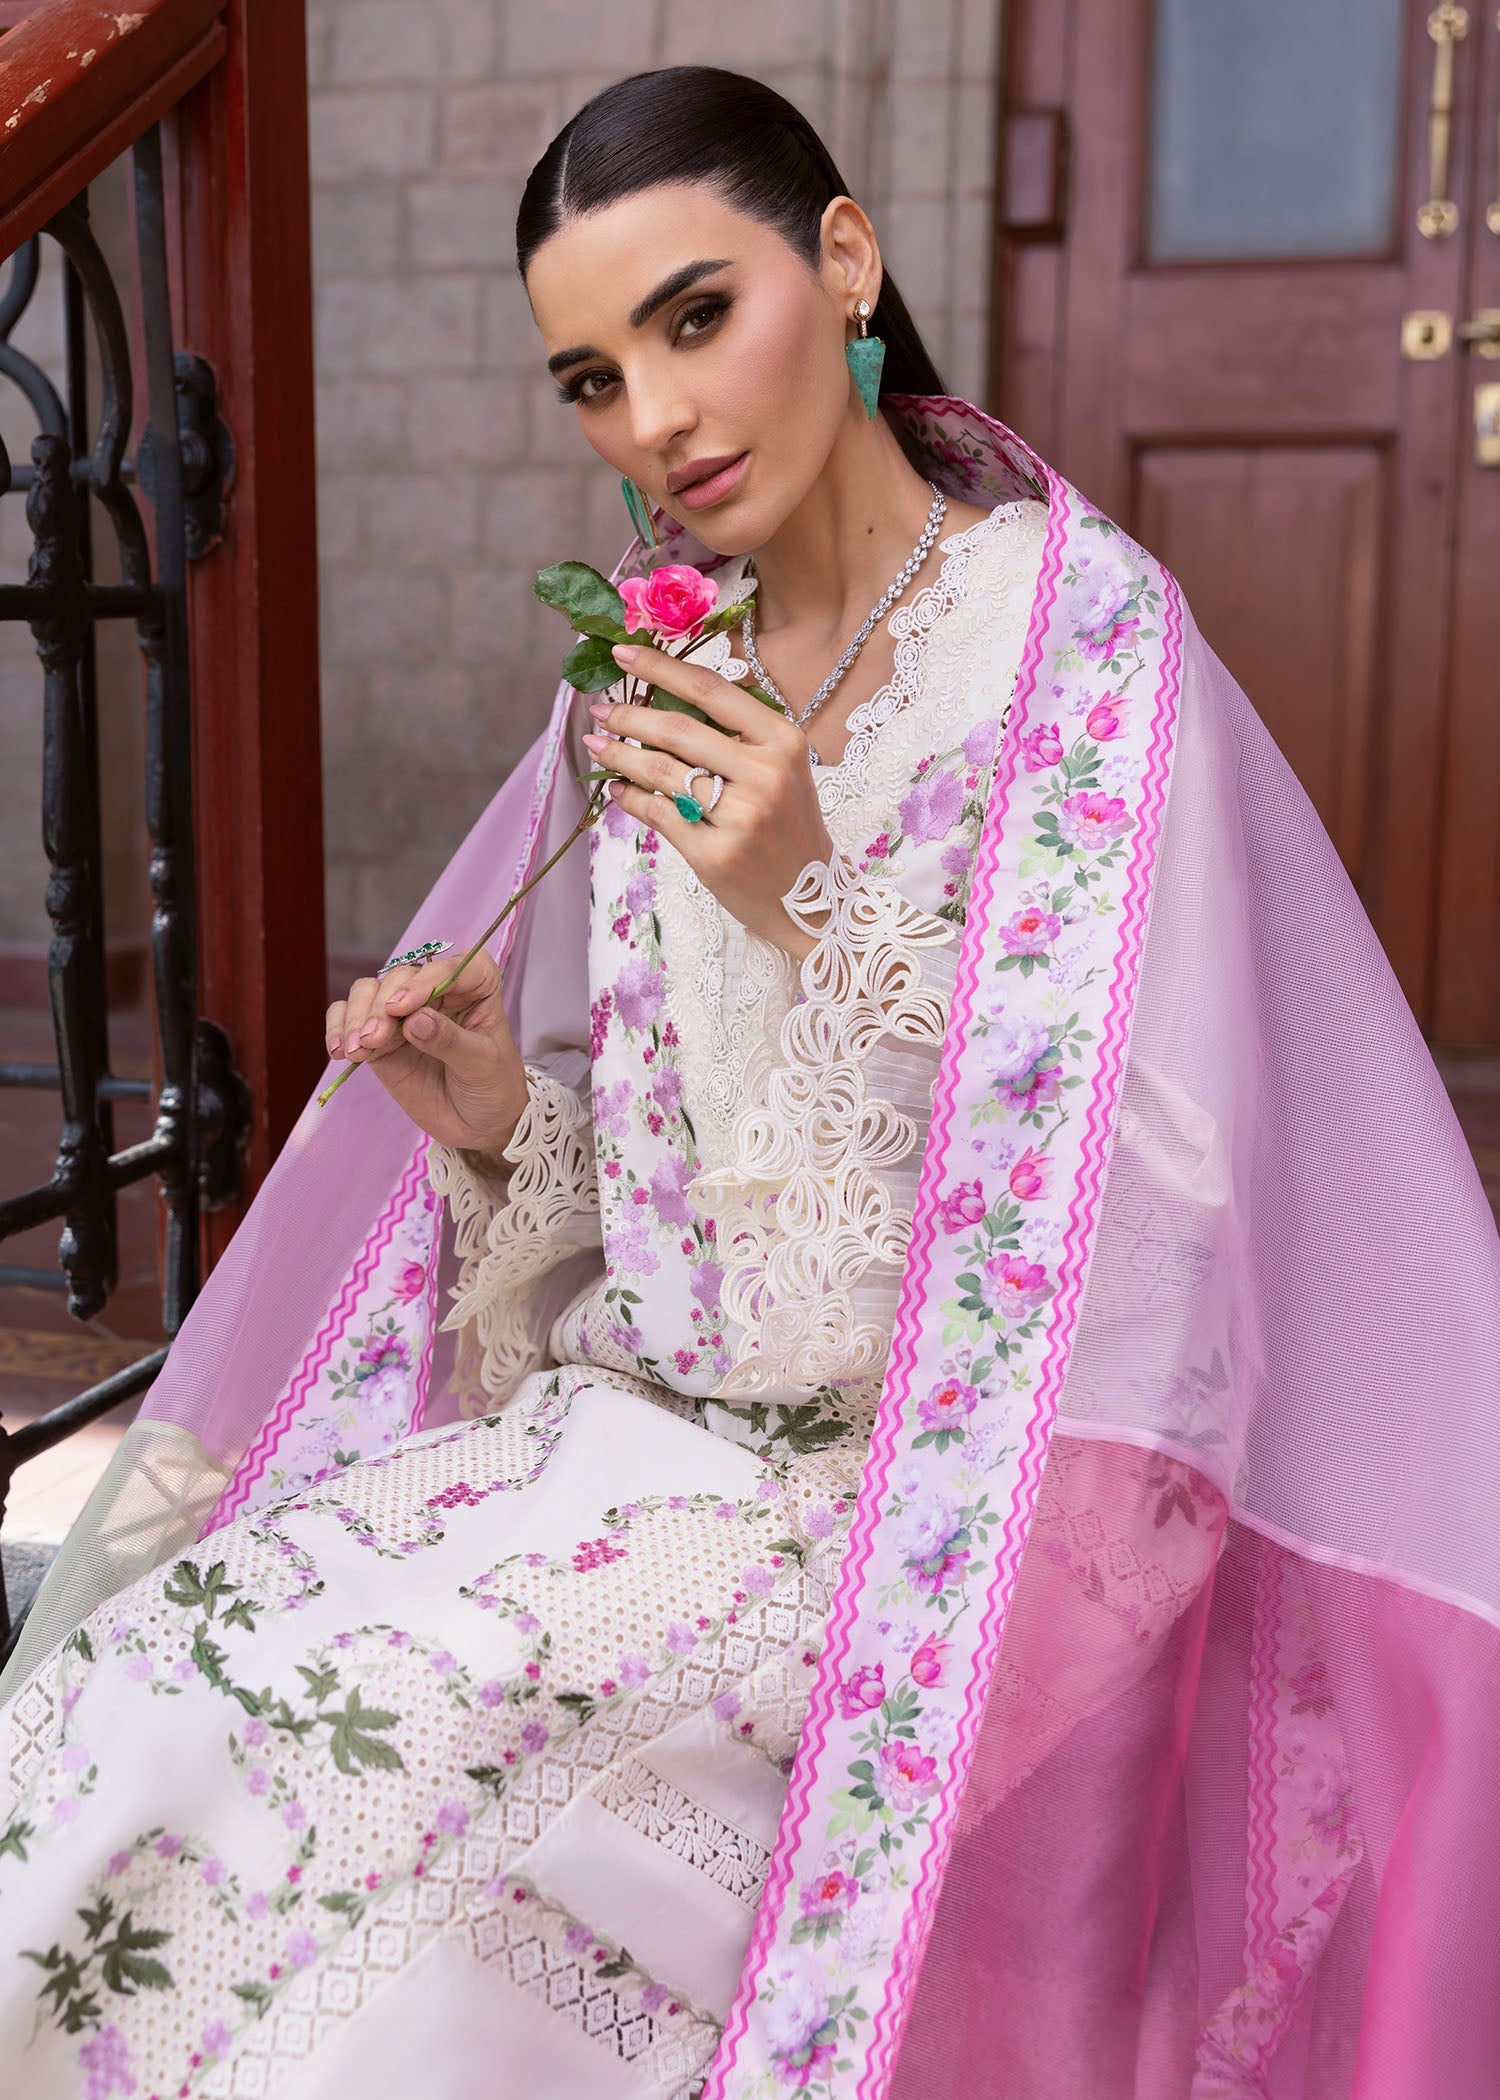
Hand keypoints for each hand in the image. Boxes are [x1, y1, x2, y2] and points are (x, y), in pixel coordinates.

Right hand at [324, 948, 529, 1161]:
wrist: (479, 1124)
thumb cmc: (493, 1087)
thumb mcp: (482, 1065)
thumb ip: (450, 1041)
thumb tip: (414, 1020)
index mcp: (475, 984)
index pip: (449, 968)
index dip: (423, 982)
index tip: (402, 1008)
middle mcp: (436, 988)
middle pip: (399, 978)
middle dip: (381, 1006)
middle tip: (373, 1039)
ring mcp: (403, 1011)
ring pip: (368, 992)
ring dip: (356, 1017)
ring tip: (355, 1050)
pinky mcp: (380, 1035)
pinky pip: (349, 1018)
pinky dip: (338, 1028)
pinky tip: (338, 1051)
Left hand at [582, 642, 834, 958]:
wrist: (811, 899)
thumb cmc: (788, 827)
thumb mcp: (782, 770)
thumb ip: (737, 735)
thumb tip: (665, 695)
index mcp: (784, 741)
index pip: (711, 690)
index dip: (661, 666)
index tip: (624, 651)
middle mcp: (765, 775)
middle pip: (678, 729)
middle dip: (629, 714)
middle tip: (600, 709)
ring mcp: (740, 817)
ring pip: (661, 772)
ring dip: (620, 755)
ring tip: (598, 746)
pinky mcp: (715, 855)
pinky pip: (658, 814)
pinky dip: (630, 799)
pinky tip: (617, 790)